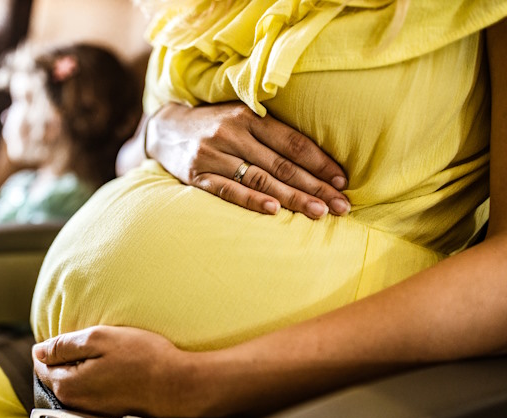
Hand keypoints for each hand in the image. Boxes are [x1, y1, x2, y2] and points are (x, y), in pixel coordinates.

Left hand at [33, 326, 204, 417]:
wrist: (177, 385)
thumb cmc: (141, 357)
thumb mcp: (99, 338)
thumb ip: (63, 345)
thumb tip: (38, 350)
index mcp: (66, 385)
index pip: (41, 363)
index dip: (53, 345)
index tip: (75, 335)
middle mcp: (74, 403)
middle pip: (56, 374)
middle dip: (66, 356)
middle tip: (93, 341)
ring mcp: (90, 410)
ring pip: (73, 382)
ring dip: (82, 366)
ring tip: (106, 353)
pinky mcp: (107, 411)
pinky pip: (90, 390)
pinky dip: (96, 377)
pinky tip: (115, 368)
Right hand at [146, 102, 349, 218]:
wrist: (164, 128)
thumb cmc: (215, 125)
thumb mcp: (241, 116)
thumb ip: (271, 132)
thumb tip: (317, 159)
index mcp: (249, 115)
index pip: (292, 142)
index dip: (320, 162)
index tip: (342, 181)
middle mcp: (232, 133)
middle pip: (281, 164)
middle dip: (315, 186)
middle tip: (341, 205)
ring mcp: (213, 155)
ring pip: (259, 179)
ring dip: (292, 198)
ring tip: (318, 212)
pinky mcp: (196, 175)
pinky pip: (228, 190)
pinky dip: (251, 201)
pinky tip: (273, 211)